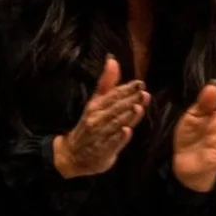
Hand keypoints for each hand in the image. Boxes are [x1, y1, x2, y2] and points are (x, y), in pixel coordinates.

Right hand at [53, 56, 147, 178]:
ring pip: (114, 124)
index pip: (112, 96)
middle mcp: (96, 119)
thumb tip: (112, 60)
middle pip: (115, 109)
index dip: (126, 90)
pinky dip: (119, 138)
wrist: (72, 155)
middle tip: (143, 93)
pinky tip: (126, 131)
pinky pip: (111, 144)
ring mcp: (99, 136)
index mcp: (95, 106)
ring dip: (126, 117)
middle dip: (129, 101)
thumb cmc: (89, 125)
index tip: (140, 83)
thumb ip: (107, 83)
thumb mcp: (95, 103)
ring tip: (138, 108)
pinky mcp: (102, 151)